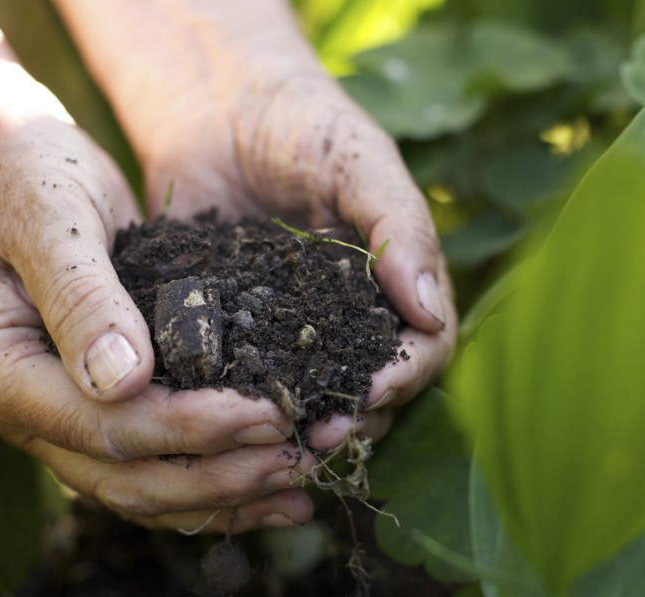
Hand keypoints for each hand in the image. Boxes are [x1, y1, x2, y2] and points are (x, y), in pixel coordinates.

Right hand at [0, 65, 333, 532]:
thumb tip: (123, 381)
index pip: (101, 425)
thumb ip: (83, 298)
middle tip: (298, 461)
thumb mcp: (54, 218)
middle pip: (123, 477)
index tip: (268, 415)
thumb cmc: (28, 174)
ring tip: (298, 489)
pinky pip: (151, 466)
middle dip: (217, 476)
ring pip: (140, 490)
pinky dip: (210, 484)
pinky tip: (270, 487)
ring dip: (222, 496)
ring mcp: (54, 420)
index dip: (188, 428)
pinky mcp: (94, 411)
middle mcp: (20, 412)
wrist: (10, 160)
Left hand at [55, 0, 457, 434]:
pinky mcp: (234, 333)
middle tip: (317, 436)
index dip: (406, 376)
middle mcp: (350, 319)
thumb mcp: (360, 162)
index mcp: (395, 286)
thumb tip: (429, 312)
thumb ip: (399, 227)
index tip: (372, 390)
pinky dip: (240, 404)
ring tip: (275, 442)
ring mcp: (292, 332)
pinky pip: (245, 379)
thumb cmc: (303, 122)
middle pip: (372, 389)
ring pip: (312, 398)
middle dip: (353, 417)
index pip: (424, 349)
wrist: (215, 106)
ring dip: (300, 426)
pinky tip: (221, 418)